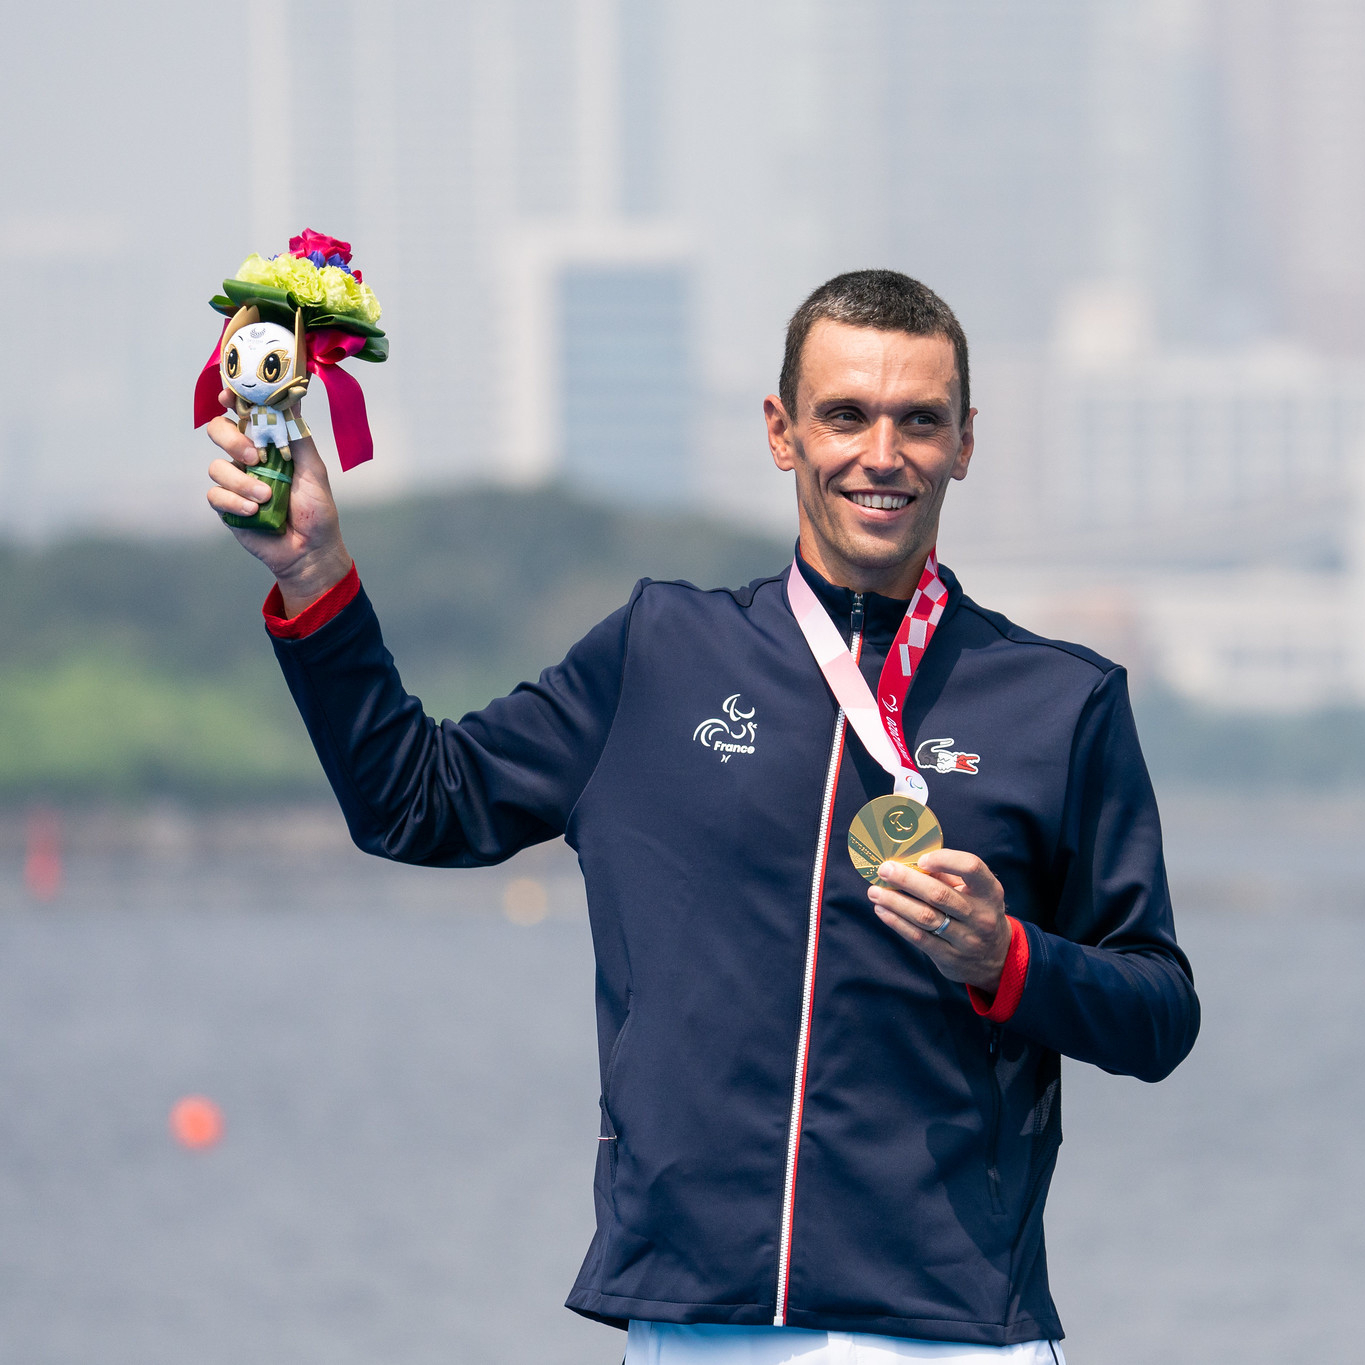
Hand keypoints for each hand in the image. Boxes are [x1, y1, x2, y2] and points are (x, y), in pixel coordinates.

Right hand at [206, 389, 351, 613]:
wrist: (310, 550)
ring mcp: (235, 483)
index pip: (244, 414)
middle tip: (253, 456)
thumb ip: (298, 436)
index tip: (228, 395)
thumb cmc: (316, 510)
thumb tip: (294, 396)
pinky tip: (254, 511)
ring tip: (267, 498)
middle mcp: (247, 460)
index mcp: (268, 445)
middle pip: (219, 431)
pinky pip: (216, 496)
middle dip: (231, 439)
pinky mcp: (227, 507)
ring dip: (243, 483)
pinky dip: (234, 502)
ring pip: (217, 468)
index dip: (232, 400)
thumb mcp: (313, 470)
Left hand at [867, 848, 1011, 991]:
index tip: (921, 859)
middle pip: (939, 894)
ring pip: (924, 917)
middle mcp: (980, 915)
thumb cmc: (978, 913)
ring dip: (895, 902)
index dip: (944, 860)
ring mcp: (966, 939)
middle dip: (907, 880)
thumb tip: (910, 861)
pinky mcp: (950, 957)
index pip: (971, 867)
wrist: (997, 958)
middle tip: (884, 870)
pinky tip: (882, 910)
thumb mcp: (977, 893)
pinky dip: (897, 922)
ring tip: (874, 891)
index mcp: (989, 891)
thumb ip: (950, 877)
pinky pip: (919, 937)